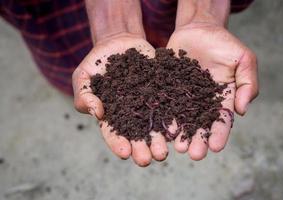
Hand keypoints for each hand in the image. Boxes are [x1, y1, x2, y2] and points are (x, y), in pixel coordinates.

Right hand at [72, 34, 167, 166]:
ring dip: (160, 140)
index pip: (113, 133)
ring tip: (164, 152)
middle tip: (148, 160)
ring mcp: (148, 103)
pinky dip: (173, 117)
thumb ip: (84, 96)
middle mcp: (132, 114)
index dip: (118, 144)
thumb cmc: (96, 62)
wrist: (118, 43)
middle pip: (137, 135)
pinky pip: (168, 105)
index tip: (125, 153)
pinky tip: (178, 128)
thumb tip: (98, 113)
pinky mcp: (161, 91)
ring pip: (155, 125)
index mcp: (112, 115)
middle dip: (142, 148)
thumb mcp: (83, 77)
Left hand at [166, 23, 258, 159]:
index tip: (216, 147)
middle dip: (198, 140)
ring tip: (178, 147)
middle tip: (194, 154)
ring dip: (180, 134)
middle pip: (200, 124)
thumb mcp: (244, 59)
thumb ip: (247, 84)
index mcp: (221, 98)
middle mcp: (202, 102)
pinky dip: (165, 116)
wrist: (199, 29)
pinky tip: (163, 128)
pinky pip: (166, 103)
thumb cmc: (224, 43)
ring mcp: (184, 96)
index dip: (220, 134)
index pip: (222, 120)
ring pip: (182, 119)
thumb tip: (241, 111)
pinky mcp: (168, 88)